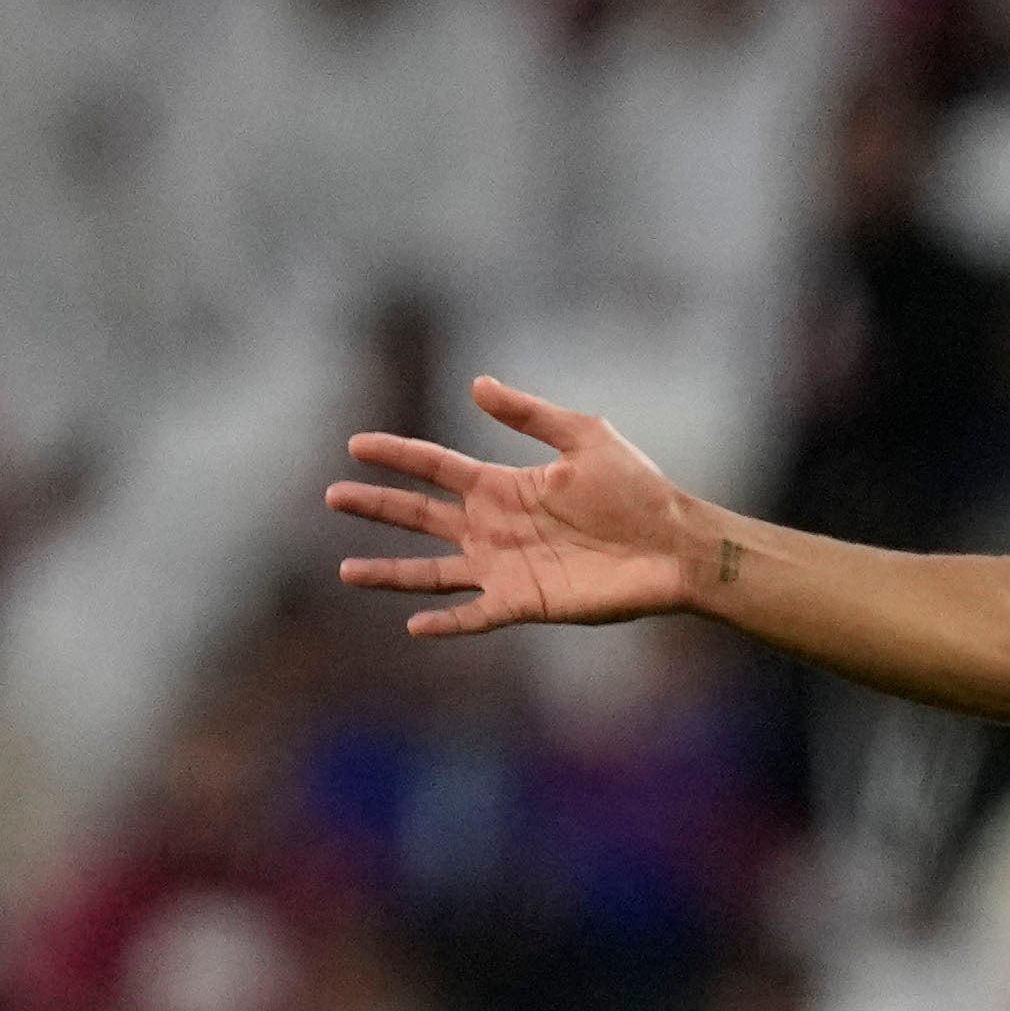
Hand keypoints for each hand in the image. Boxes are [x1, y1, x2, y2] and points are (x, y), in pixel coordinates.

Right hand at [325, 376, 721, 634]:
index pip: (436, 468)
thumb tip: (476, 385)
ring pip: (434, 571)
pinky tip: (414, 625)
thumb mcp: (585, 438)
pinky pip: (476, 615)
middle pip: (422, 516)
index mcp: (504, 486)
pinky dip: (447, 622)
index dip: (398, 456)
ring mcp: (507, 567)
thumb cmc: (639, 490)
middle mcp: (496, 528)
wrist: (676, 544)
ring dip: (390, 572)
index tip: (356, 445)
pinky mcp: (527, 602)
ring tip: (346, 571)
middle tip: (333, 496)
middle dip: (377, 506)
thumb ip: (530, 415)